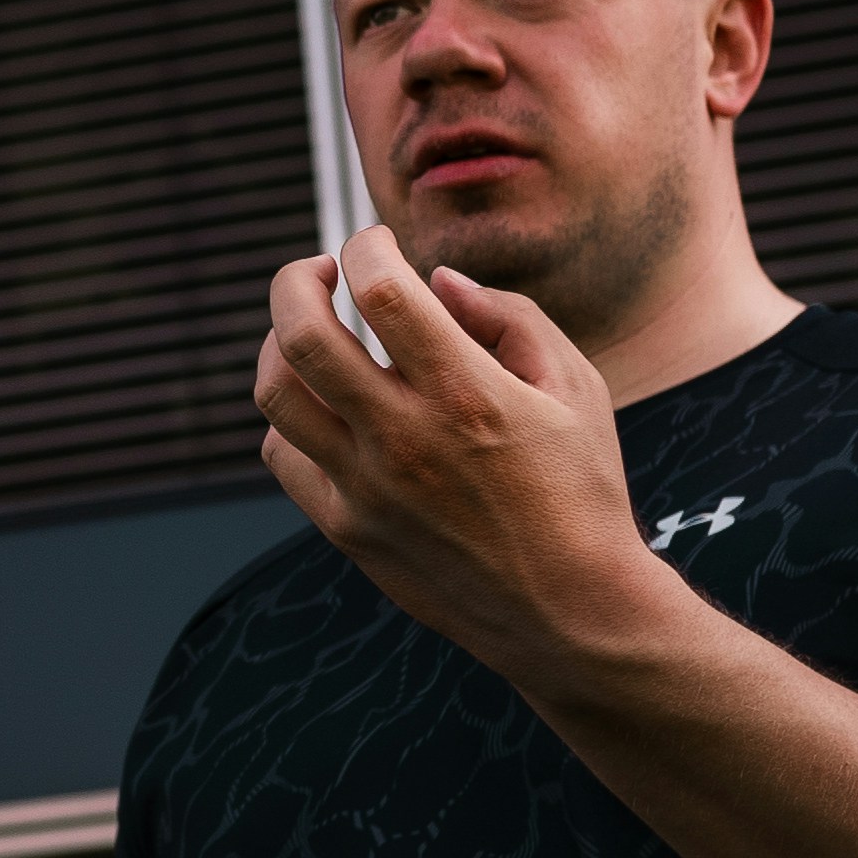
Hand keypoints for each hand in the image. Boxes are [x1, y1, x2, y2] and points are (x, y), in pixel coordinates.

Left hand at [255, 224, 662, 682]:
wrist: (571, 613)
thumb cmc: (582, 493)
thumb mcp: (577, 388)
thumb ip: (508, 317)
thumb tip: (436, 281)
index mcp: (467, 394)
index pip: (379, 289)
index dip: (366, 246)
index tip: (377, 244)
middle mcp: (405, 439)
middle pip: (301, 333)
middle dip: (296, 280)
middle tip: (319, 271)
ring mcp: (366, 488)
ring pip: (275, 392)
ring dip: (280, 343)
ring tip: (310, 330)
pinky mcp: (346, 528)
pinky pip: (284, 454)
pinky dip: (292, 415)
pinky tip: (325, 404)